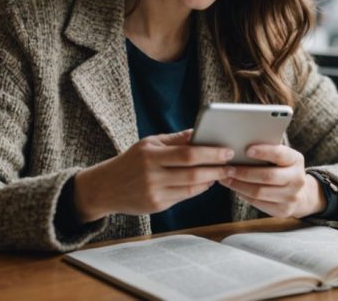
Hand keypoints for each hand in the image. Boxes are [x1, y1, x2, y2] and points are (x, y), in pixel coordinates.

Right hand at [73, 129, 233, 221]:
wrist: (105, 188)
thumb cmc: (131, 161)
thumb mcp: (149, 144)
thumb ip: (175, 140)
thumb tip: (200, 133)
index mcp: (151, 155)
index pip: (187, 154)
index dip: (211, 153)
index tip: (227, 150)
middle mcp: (152, 175)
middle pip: (193, 172)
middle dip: (217, 169)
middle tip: (232, 164)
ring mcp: (154, 192)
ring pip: (191, 187)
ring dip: (211, 180)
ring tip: (223, 172)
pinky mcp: (157, 205)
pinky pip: (184, 196)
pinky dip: (198, 188)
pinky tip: (207, 181)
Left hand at [219, 144, 326, 218]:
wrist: (300, 194)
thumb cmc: (282, 169)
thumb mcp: (281, 158)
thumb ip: (267, 152)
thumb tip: (239, 147)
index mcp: (296, 160)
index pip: (279, 154)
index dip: (263, 151)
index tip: (246, 150)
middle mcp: (297, 179)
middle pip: (267, 176)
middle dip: (244, 172)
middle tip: (227, 169)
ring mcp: (291, 197)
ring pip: (259, 192)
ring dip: (239, 185)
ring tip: (226, 179)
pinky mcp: (283, 211)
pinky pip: (258, 203)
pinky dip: (244, 195)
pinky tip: (236, 189)